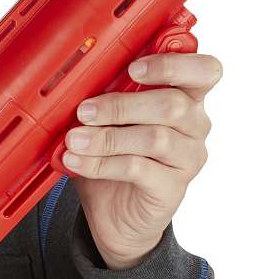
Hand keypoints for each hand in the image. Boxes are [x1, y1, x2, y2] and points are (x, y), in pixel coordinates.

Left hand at [62, 52, 221, 269]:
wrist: (114, 214)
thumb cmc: (114, 157)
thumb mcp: (106, 121)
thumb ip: (103, 96)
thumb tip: (75, 82)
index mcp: (185, 97)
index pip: (203, 71)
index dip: (173, 65)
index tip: (133, 69)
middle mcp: (195, 125)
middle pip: (173, 104)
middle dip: (121, 105)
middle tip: (84, 111)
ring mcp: (188, 158)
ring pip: (155, 138)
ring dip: (107, 137)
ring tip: (74, 140)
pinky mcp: (173, 188)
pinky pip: (139, 169)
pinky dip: (101, 163)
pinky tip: (77, 161)